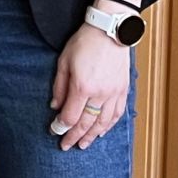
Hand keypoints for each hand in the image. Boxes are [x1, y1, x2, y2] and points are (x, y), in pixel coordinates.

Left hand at [49, 24, 132, 150]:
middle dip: (74, 136)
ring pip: (103, 122)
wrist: (109, 31)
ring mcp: (113, 93)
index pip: (70, 116)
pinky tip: (102, 132)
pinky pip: (117, 114)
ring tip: (83, 144)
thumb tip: (55, 107)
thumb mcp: (64, 61)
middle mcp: (100, 94)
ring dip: (92, 136)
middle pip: (86, 123)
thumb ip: (59, 87)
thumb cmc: (84, 42)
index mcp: (82, 86)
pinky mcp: (123, 90)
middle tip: (66, 145)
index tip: (54, 132)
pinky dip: (109, 126)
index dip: (61, 127)